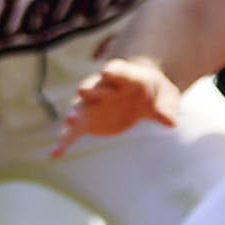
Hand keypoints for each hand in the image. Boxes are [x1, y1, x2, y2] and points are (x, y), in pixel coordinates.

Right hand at [54, 57, 179, 151]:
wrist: (139, 95)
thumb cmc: (154, 92)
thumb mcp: (167, 96)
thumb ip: (167, 107)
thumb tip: (170, 122)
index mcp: (125, 76)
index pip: (118, 70)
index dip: (114, 70)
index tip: (108, 70)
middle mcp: (103, 87)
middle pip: (94, 86)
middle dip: (90, 89)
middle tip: (83, 91)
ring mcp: (92, 104)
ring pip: (79, 108)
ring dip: (74, 114)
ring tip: (70, 121)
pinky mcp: (86, 121)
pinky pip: (72, 131)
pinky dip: (63, 142)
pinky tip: (54, 154)